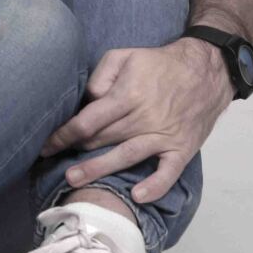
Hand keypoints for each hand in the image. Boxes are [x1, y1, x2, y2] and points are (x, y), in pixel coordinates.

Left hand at [40, 36, 232, 201]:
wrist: (207, 71)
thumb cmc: (160, 64)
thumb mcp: (124, 56)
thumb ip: (101, 75)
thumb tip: (88, 100)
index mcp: (127, 95)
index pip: (88, 120)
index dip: (64, 134)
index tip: (46, 145)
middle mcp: (144, 118)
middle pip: (102, 139)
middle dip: (75, 152)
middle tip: (51, 165)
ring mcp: (164, 135)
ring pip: (127, 156)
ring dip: (100, 169)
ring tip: (74, 181)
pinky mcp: (182, 148)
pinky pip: (168, 172)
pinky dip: (155, 185)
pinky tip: (138, 197)